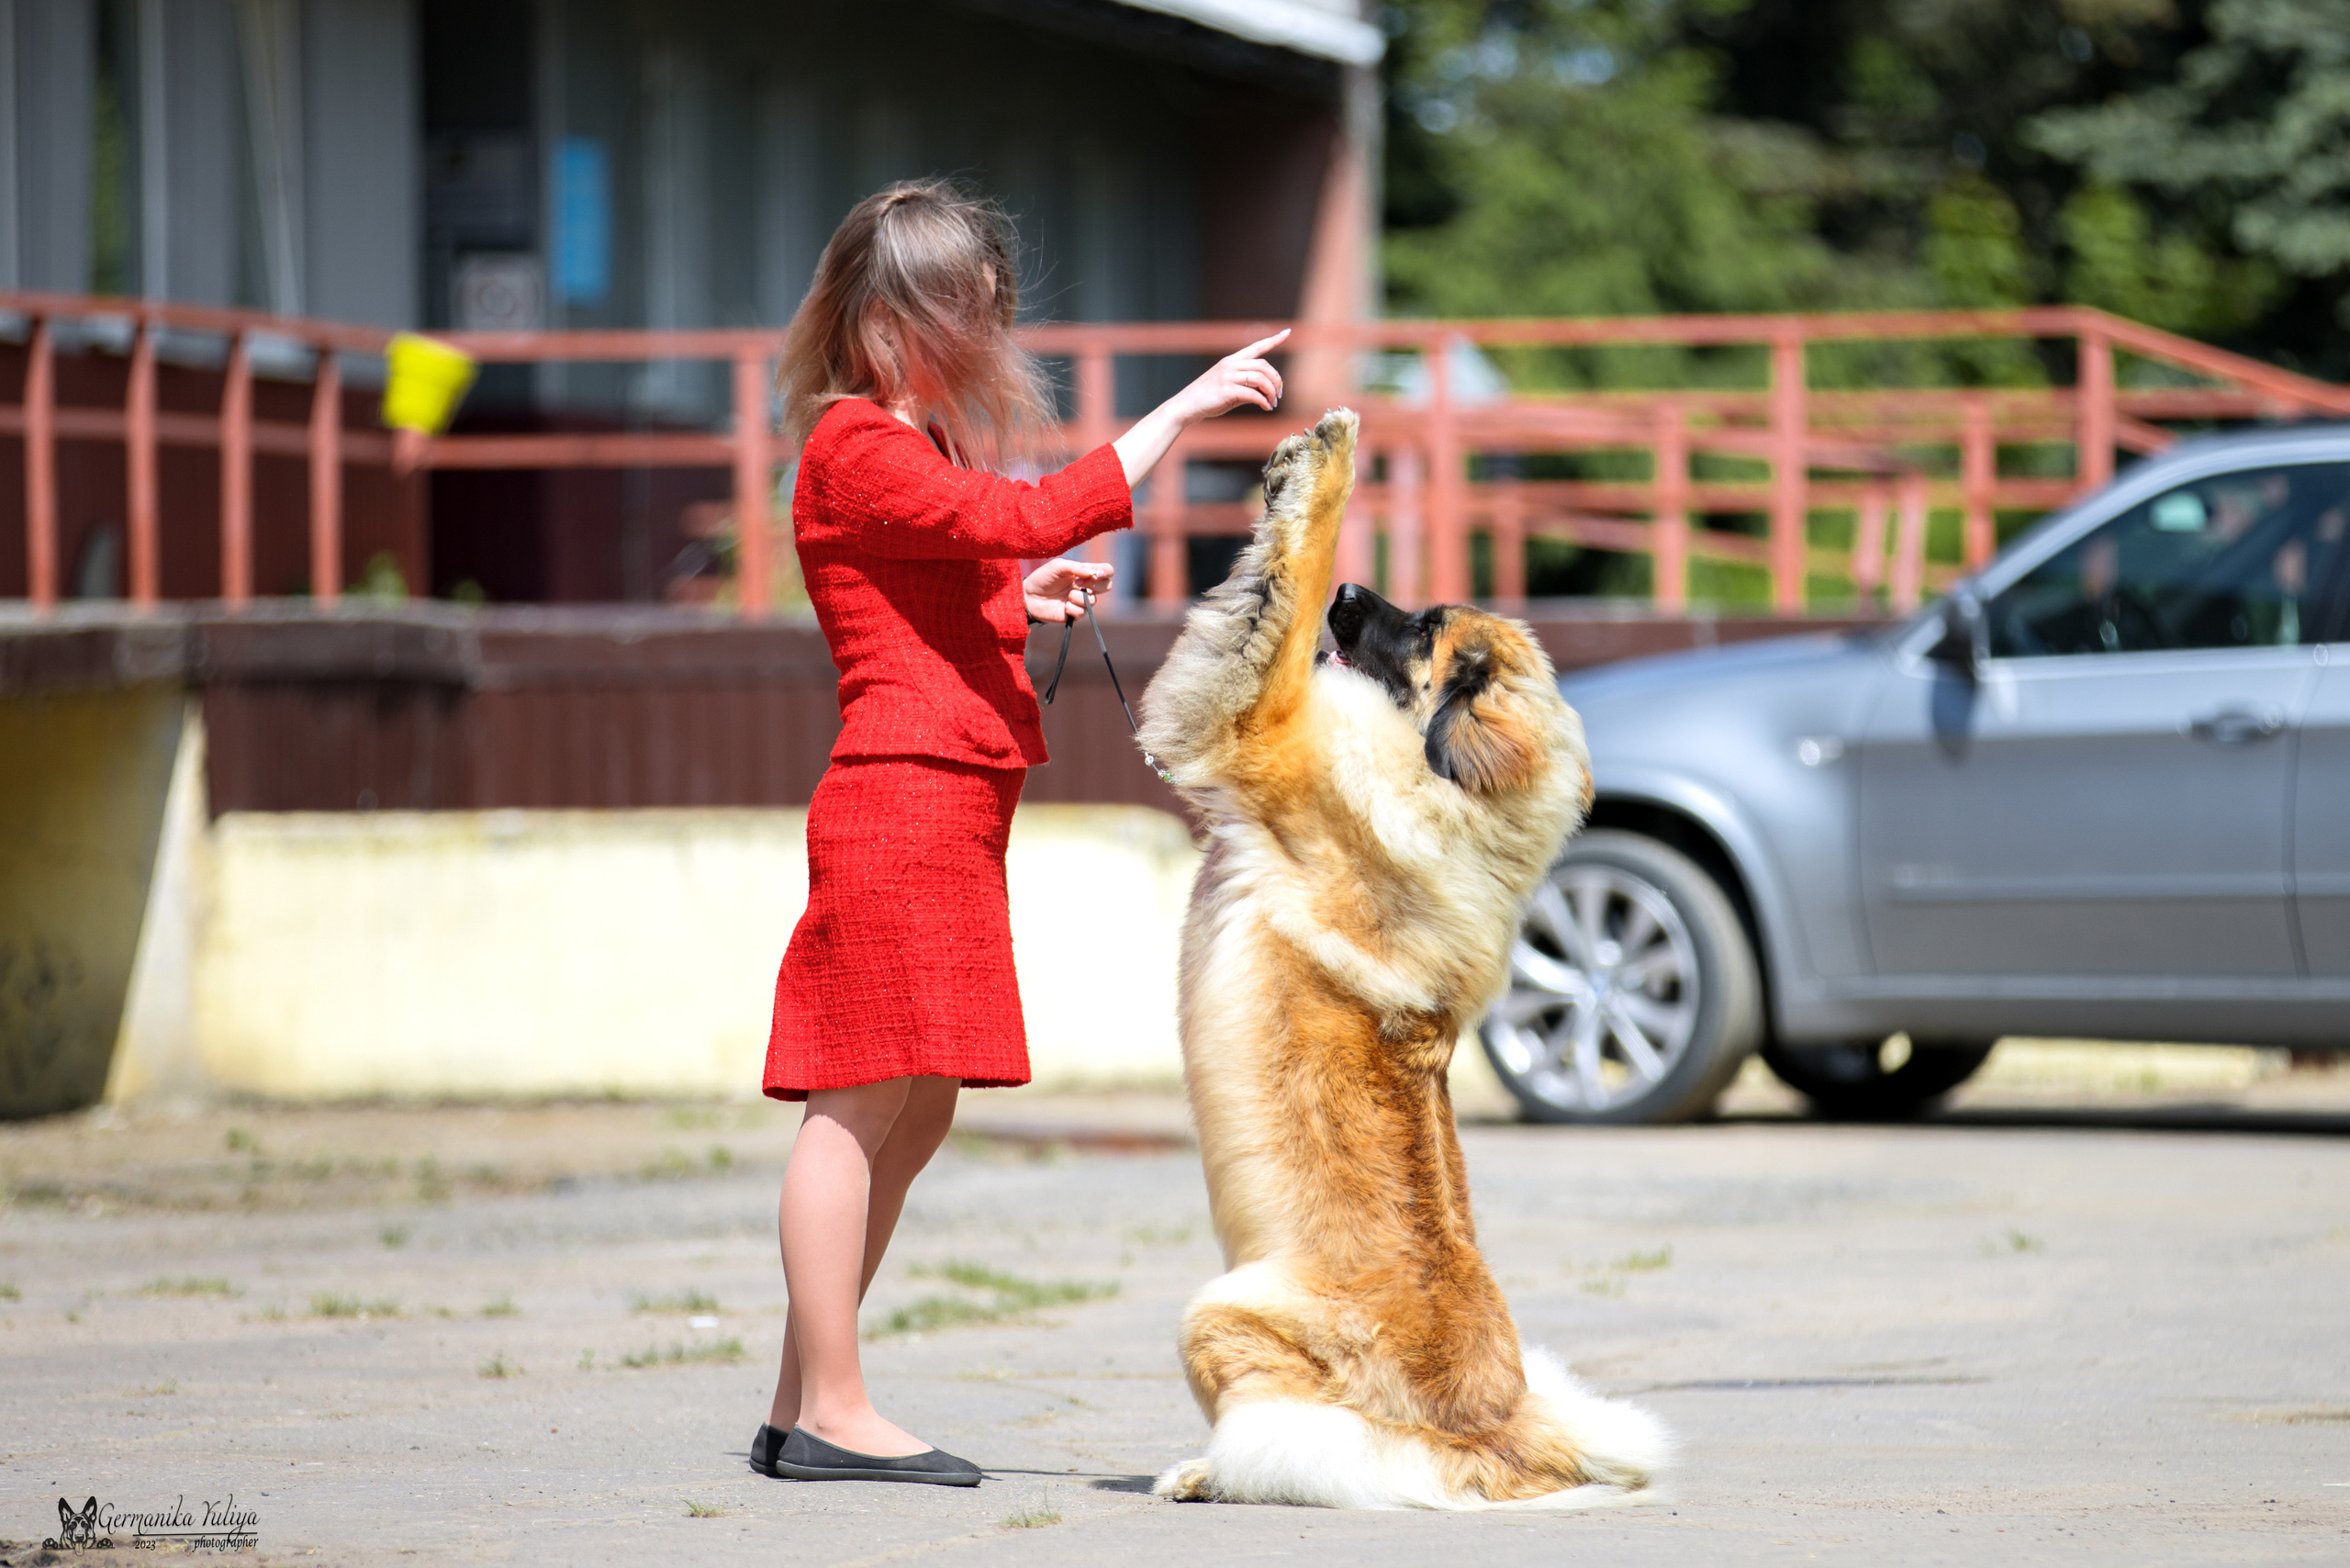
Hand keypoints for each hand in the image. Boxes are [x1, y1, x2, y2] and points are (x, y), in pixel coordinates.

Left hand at [1024, 558, 1113, 622]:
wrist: (1029, 595)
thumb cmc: (1044, 577)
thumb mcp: (1058, 566)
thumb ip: (1075, 567)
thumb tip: (1092, 573)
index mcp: (1085, 572)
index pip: (1106, 570)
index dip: (1106, 572)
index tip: (1096, 574)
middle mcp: (1087, 586)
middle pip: (1107, 586)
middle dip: (1095, 585)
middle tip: (1078, 583)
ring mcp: (1081, 601)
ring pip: (1093, 601)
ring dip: (1079, 597)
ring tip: (1067, 595)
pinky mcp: (1075, 614)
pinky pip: (1083, 612)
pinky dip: (1072, 608)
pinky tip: (1063, 606)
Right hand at [1163, 330, 1287, 426]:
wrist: (1186, 406)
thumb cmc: (1208, 399)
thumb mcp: (1229, 389)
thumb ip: (1247, 387)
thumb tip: (1265, 393)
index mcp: (1231, 360)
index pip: (1256, 346)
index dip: (1273, 340)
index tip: (1287, 332)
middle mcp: (1230, 365)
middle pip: (1264, 366)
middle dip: (1276, 380)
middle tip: (1279, 395)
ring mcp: (1227, 376)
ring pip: (1260, 378)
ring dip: (1271, 392)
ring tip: (1273, 403)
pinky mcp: (1226, 390)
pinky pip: (1253, 394)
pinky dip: (1263, 401)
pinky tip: (1265, 408)